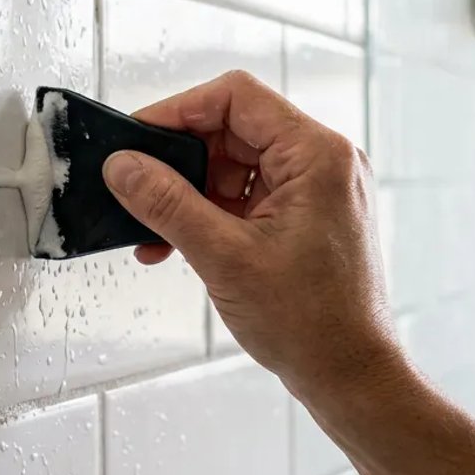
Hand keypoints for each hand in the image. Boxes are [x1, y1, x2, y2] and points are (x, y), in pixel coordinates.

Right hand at [101, 70, 397, 395]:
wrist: (350, 377)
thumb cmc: (312, 324)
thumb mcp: (224, 257)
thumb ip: (167, 204)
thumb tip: (123, 166)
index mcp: (317, 156)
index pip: (235, 98)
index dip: (178, 110)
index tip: (137, 139)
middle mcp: (324, 162)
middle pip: (233, 129)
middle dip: (180, 161)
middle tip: (138, 189)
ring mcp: (317, 190)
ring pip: (236, 164)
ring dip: (190, 192)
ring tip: (156, 232)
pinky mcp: (307, 216)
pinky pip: (248, 194)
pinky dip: (211, 213)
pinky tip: (178, 243)